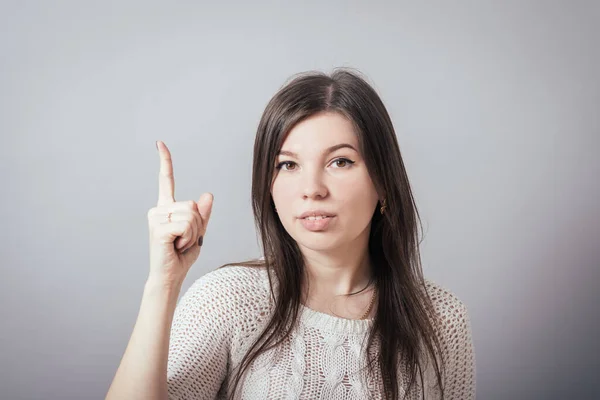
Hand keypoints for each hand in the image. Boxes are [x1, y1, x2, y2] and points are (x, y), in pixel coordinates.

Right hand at [146, 141, 212, 284]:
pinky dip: (189, 238)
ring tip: (179, 243)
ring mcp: (156, 218)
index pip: (166, 180)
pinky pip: (187, 225)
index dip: (165, 161)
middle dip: (197, 225)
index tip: (160, 143)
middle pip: (192, 204)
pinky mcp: (159, 228)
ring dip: (193, 233)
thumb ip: (202, 215)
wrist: (170, 276)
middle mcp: (158, 209)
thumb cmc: (181, 256)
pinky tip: (176, 246)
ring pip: (191, 215)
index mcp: (167, 208)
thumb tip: (207, 194)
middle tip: (184, 240)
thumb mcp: (198, 233)